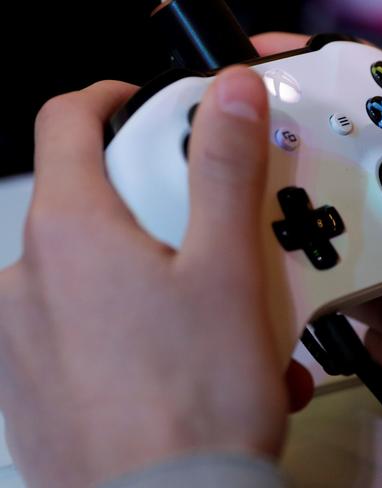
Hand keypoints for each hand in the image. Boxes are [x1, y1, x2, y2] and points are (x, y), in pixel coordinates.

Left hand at [0, 62, 311, 486]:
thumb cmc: (198, 399)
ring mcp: (22, 339)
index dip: (109, 98)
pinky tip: (186, 361)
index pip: (66, 123)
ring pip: (94, 271)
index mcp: (70, 234)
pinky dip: (136, 327)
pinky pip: (85, 328)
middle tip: (215, 236)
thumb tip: (228, 93)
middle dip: (158, 206)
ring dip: (154, 275)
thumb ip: (224, 169)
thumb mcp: (229, 269)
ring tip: (217, 318)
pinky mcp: (35, 385)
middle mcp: (27, 281)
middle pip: (92, 201)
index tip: (145, 105)